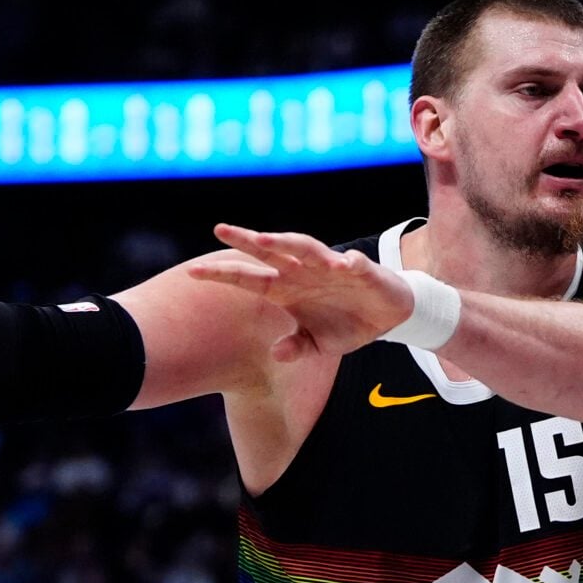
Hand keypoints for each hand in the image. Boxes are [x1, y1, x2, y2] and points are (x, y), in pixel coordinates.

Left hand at [184, 226, 413, 362]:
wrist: (389, 316)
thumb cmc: (346, 324)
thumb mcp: (319, 344)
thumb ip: (297, 347)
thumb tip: (276, 353)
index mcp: (288, 290)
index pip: (250, 279)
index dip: (224, 275)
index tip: (193, 272)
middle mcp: (304, 272)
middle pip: (271, 252)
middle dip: (247, 241)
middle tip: (220, 229)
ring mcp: (330, 268)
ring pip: (305, 248)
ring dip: (286, 243)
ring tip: (266, 241)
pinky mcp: (361, 270)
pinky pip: (353, 265)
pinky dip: (348, 264)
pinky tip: (342, 265)